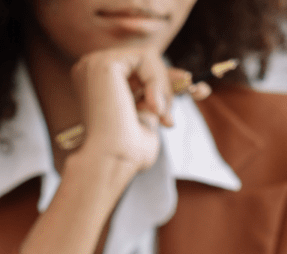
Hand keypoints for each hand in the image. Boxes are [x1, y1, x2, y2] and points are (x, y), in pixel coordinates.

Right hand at [70, 48, 172, 173]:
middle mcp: (90, 69)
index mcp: (95, 84)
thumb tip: (183, 79)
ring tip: (162, 115)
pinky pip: (146, 57)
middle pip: (143, 62)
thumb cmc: (126, 152)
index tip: (197, 92)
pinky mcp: (104, 64)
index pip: (137, 71)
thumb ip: (155, 97)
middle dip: (168, 84)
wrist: (112, 162)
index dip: (165, 81)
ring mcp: (94, 64)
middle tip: (182, 108)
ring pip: (147, 58)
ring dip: (163, 88)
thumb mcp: (146, 118)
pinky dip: (157, 81)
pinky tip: (153, 106)